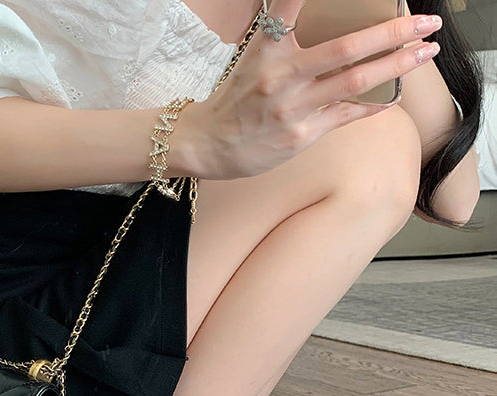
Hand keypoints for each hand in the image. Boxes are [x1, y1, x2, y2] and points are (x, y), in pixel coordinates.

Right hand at [178, 0, 442, 179]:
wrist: (209, 143)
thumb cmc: (236, 100)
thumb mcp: (253, 57)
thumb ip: (285, 33)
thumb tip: (323, 23)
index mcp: (268, 47)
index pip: (293, 5)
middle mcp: (281, 74)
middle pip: (346, 47)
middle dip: (392, 32)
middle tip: (425, 22)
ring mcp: (293, 107)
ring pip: (354, 82)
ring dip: (395, 65)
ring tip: (423, 53)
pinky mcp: (300, 135)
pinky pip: (345, 116)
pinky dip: (373, 105)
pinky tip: (394, 96)